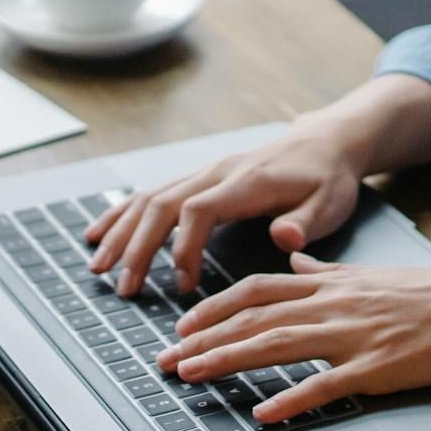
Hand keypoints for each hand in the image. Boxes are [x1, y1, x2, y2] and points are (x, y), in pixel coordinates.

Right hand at [82, 121, 365, 297]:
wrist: (326, 142)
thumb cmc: (328, 178)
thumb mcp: (330, 203)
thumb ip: (305, 223)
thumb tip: (284, 239)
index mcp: (246, 182)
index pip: (198, 210)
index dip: (183, 246)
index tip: (182, 283)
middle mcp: (217, 174)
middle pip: (162, 205)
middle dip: (137, 247)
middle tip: (125, 288)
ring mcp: (205, 174)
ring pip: (150, 199)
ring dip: (122, 233)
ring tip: (99, 268)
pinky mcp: (200, 180)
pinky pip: (153, 195)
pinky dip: (122, 216)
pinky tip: (100, 235)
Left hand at [157, 253, 430, 422]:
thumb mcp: (375, 274)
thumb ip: (329, 270)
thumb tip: (297, 259)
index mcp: (335, 282)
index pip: (259, 289)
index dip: (215, 306)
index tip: (184, 324)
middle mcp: (336, 304)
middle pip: (255, 318)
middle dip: (203, 338)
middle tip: (166, 359)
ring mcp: (356, 336)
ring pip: (277, 345)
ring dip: (227, 361)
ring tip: (191, 376)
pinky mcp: (379, 368)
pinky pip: (326, 386)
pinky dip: (292, 400)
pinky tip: (264, 414)